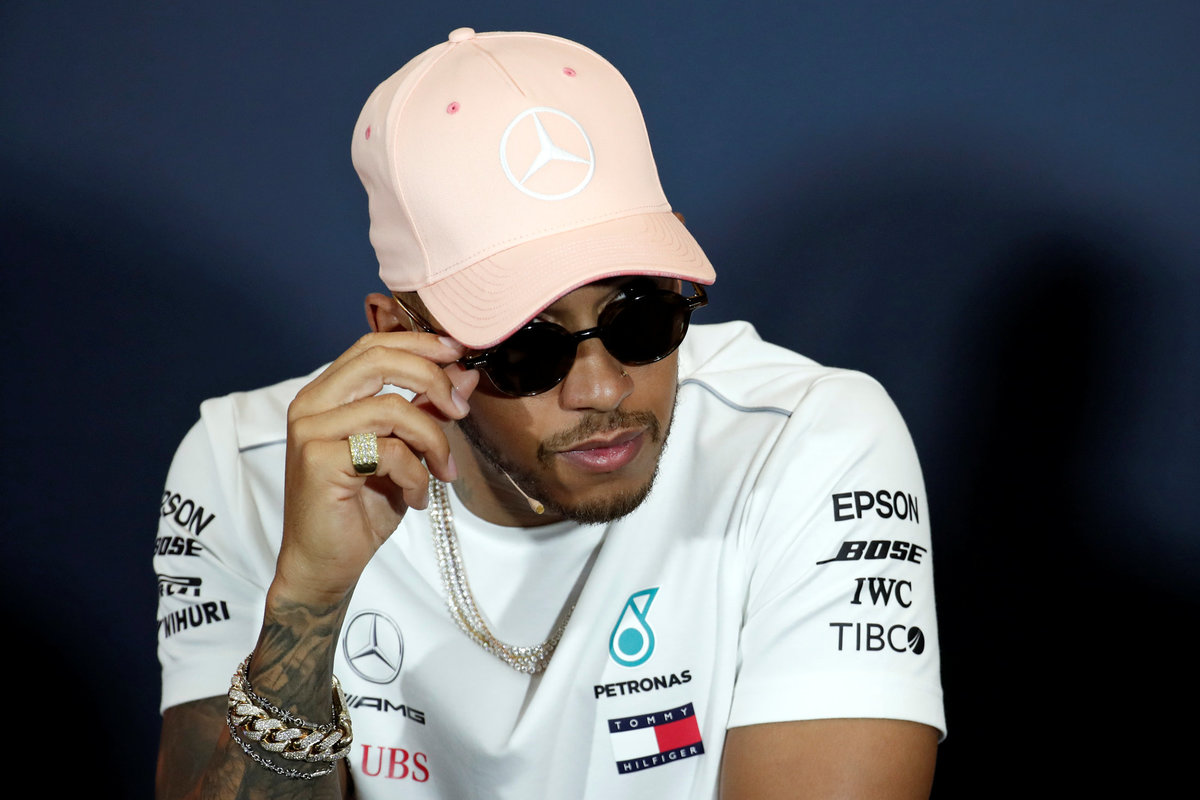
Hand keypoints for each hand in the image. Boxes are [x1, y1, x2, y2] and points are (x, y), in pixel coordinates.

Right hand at [274, 331, 479, 603]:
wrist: (327, 564)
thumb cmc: (362, 507)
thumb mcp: (405, 451)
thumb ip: (427, 409)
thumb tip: (466, 373)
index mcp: (327, 394)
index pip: (372, 346)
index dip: (417, 342)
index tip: (458, 353)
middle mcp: (311, 404)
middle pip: (379, 361)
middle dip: (432, 379)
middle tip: (461, 411)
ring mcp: (310, 431)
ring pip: (392, 407)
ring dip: (433, 440)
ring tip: (444, 471)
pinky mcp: (318, 460)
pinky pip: (388, 451)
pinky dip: (416, 475)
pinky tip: (418, 498)